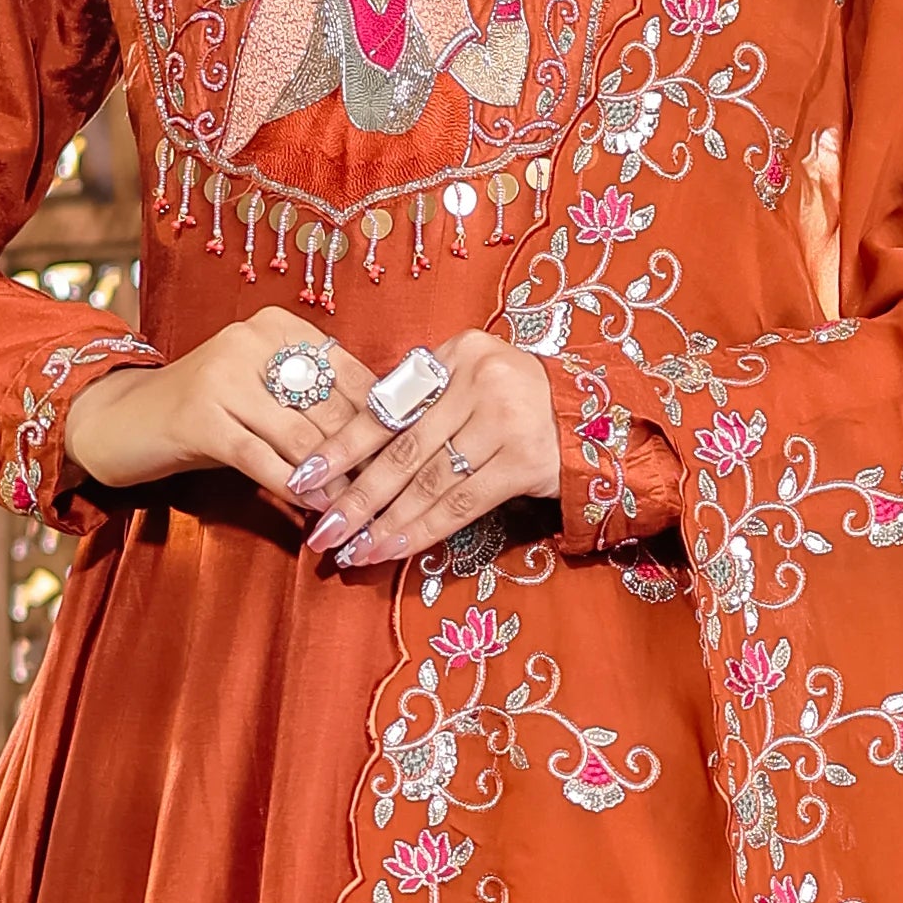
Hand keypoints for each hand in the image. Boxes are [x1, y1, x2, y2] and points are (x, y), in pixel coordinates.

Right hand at [65, 314, 378, 511]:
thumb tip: (388, 439)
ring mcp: (223, 376)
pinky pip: (262, 459)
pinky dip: (295, 488)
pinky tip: (316, 511)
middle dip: (365, 458)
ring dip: (336, 481)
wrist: (120, 420)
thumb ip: (316, 403)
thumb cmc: (206, 413)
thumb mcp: (264, 394)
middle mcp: (251, 340)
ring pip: (302, 436)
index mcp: (278, 327)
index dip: (385, 421)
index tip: (413, 459)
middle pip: (331, 407)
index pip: (351, 373)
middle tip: (393, 497)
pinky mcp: (200, 417)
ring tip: (362, 512)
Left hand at [299, 333, 560, 574]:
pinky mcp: (525, 458)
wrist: (600, 418)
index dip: (340, 447)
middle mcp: (479, 378)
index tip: (302, 478)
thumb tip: (353, 455)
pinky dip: (423, 530)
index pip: (387, 407)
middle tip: (322, 531)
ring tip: (353, 550)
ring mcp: (505, 418)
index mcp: (456, 353)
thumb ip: (425, 404)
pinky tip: (394, 549)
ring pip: (428, 481)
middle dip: (356, 496)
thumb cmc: (523, 404)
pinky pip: (461, 502)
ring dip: (386, 523)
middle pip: (402, 449)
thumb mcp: (474, 382)